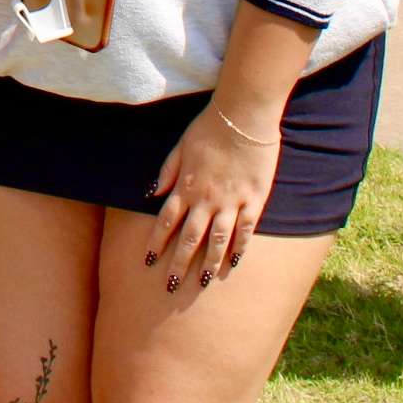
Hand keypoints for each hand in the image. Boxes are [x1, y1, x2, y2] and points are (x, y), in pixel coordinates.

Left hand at [145, 103, 282, 290]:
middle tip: (170, 286)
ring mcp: (231, 201)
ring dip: (208, 263)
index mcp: (185, 185)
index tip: (148, 261)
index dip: (156, 242)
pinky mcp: (254, 199)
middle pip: (189, 237)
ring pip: (217, 239)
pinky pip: (246, 230)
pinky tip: (234, 263)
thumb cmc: (209, 127)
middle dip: (178, 263)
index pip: (166, 220)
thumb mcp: (180, 145)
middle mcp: (206, 198)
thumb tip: (151, 193)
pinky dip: (239, 247)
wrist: (242, 116)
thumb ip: (167, 171)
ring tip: (202, 283)